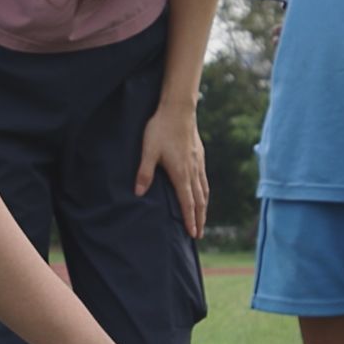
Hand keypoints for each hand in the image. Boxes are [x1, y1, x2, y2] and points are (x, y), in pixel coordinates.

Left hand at [134, 103, 208, 237]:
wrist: (178, 109)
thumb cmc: (161, 129)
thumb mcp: (148, 151)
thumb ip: (144, 173)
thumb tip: (139, 193)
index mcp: (181, 173)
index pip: (187, 202)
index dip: (190, 219)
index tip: (192, 233)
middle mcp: (192, 171)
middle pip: (199, 201)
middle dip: (199, 219)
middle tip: (198, 234)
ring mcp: (198, 163)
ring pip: (204, 190)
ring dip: (203, 207)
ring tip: (202, 219)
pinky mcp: (199, 155)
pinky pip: (204, 179)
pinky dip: (204, 192)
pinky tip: (202, 193)